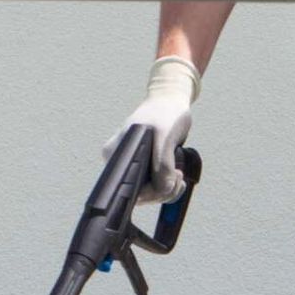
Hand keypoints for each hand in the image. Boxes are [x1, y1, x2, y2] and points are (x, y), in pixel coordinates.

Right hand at [103, 56, 200, 202]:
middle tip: (178, 177)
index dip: (148, 193)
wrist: (170, 99)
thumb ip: (162, 165)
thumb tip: (162, 189)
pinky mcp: (140, 168)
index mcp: (115, 154)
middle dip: (161, 192)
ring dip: (166, 190)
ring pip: (146, 193)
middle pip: (136, 194)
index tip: (166, 184)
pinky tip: (176, 176)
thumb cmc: (166, 112)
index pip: (126, 188)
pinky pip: (151, 187)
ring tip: (179, 175)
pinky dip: (166, 185)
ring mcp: (129, 165)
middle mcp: (117, 162)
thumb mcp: (166, 136)